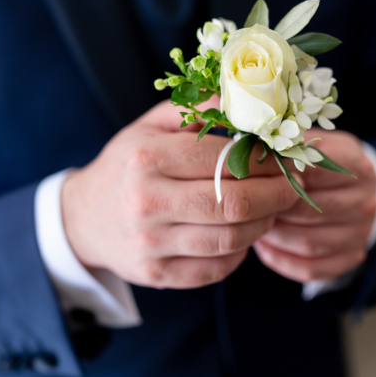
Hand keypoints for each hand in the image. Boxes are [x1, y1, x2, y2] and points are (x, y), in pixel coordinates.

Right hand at [61, 100, 299, 288]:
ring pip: (230, 240)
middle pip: (233, 204)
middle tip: (291, 188)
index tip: (286, 160)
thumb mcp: (150, 125)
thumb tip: (247, 102)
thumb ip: (196, 109)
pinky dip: (240, 254)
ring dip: (263, 225)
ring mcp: (150, 244)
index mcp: (146, 158)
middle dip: (276, 196)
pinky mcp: (156, 274)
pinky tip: (242, 235)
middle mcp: (146, 202)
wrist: (83, 217)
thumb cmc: (125, 165)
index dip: (264, 161)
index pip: (223, 159)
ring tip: (271, 210)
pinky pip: (216, 270)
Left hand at [253, 129, 375, 282]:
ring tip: (251, 225)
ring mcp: (362, 232)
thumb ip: (284, 142)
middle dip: (272, 209)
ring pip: (308, 242)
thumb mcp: (310, 143)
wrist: (352, 188)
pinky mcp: (353, 257)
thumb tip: (242, 135)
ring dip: (274, 236)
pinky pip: (312, 268)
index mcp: (357, 165)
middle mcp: (366, 200)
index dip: (278, 176)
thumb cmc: (319, 162)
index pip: (313, 172)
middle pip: (309, 211)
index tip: (254, 178)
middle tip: (247, 207)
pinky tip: (264, 248)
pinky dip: (282, 260)